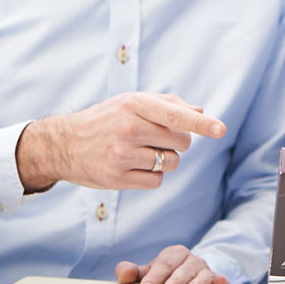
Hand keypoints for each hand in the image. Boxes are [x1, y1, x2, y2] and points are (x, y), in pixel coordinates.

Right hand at [16, 92, 224, 192]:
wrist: (64, 144)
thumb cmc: (105, 119)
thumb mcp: (131, 102)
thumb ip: (166, 104)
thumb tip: (200, 111)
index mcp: (134, 105)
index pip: (174, 115)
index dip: (200, 123)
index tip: (220, 129)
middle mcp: (128, 129)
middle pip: (181, 142)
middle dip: (178, 142)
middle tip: (157, 138)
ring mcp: (122, 156)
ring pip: (171, 163)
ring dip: (166, 160)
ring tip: (143, 152)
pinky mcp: (117, 179)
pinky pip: (156, 181)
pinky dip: (153, 175)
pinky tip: (135, 166)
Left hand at [116, 245, 229, 283]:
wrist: (192, 273)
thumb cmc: (167, 274)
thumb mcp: (149, 272)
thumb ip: (133, 273)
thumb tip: (124, 275)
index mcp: (172, 255)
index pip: (163, 264)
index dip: (154, 276)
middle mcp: (189, 259)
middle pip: (181, 269)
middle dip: (175, 281)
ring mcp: (204, 269)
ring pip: (201, 274)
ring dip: (197, 283)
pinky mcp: (216, 280)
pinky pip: (219, 279)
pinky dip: (221, 281)